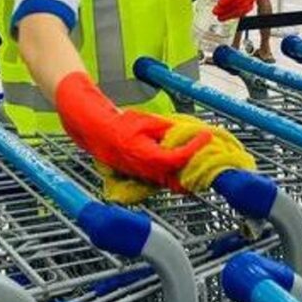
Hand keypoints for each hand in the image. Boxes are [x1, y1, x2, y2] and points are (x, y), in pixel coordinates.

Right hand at [55, 72, 210, 189]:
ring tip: (198, 156)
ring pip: (169, 180)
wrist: (94, 129)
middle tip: (207, 154)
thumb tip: (186, 134)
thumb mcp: (145, 121)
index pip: (175, 158)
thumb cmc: (118, 123)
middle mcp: (141, 168)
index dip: (193, 149)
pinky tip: (181, 161)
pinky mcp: (139, 176)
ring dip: (184, 171)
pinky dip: (173, 172)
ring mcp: (140, 175)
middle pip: (175, 177)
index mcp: (142, 153)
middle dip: (193, 168)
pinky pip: (161, 178)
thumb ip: (166, 129)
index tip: (205, 137)